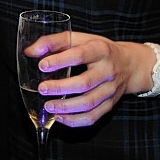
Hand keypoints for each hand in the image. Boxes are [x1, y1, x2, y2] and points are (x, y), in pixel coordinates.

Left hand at [25, 31, 144, 127]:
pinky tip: (59, 117)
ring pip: (89, 103)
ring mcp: (110, 90)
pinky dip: (75, 120)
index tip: (42, 65)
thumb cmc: (98, 49)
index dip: (60, 61)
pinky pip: (93, 117)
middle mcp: (108, 71)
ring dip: (66, 107)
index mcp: (100, 50)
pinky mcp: (110, 104)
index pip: (80, 55)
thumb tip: (30, 52)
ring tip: (48, 106)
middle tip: (42, 89)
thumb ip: (54, 42)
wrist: (129, 64)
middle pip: (85, 83)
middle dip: (61, 88)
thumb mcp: (80, 38)